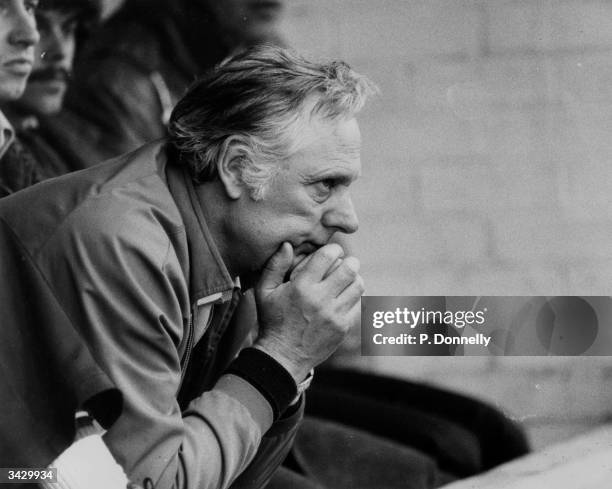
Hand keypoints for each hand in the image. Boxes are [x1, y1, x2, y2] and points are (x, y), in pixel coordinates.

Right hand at [253, 242, 363, 382]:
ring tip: (346, 279)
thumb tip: (289, 244)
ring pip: (358, 285)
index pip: (328, 256)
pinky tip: (345, 296)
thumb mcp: (264, 291)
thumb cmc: (272, 320)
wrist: (282, 356)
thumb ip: (275, 265)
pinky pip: (358, 304)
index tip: (332, 251)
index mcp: (301, 287)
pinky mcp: (342, 327)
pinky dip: (354, 297)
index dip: (334, 249)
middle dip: (350, 261)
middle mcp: (320, 300)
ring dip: (354, 278)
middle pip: (349, 269)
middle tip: (345, 262)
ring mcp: (334, 315)